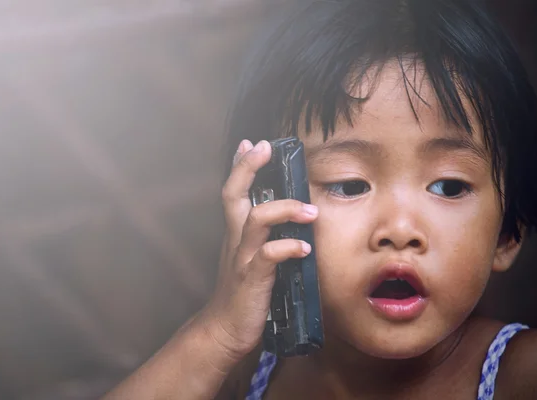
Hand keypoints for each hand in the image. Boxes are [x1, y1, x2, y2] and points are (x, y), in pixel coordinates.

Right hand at [198, 139, 318, 361]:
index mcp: (236, 234)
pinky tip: (304, 248)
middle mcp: (236, 240)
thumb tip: (292, 221)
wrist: (226, 329)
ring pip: (256, 220)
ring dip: (284, 209)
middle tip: (264, 148)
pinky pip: (268, 256)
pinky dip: (288, 247)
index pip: (234, 192)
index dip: (241, 166)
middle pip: (234, 195)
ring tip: (310, 210)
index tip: (251, 143)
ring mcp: (243, 258)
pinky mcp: (252, 279)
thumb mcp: (251, 259)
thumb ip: (266, 238)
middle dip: (247, 168)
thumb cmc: (244, 292)